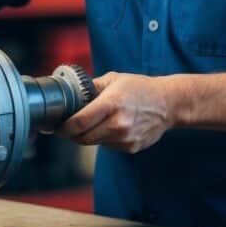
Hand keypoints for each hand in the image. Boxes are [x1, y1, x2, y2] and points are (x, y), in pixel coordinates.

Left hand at [58, 72, 175, 152]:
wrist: (168, 104)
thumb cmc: (140, 88)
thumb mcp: (113, 79)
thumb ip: (90, 87)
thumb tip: (68, 92)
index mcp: (112, 104)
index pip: (79, 122)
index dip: (64, 127)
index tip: (57, 126)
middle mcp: (118, 124)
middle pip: (83, 138)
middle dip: (71, 134)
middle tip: (67, 127)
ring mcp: (126, 138)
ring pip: (94, 143)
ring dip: (87, 136)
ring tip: (90, 123)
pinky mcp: (131, 147)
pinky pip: (108, 146)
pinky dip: (103, 139)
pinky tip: (109, 127)